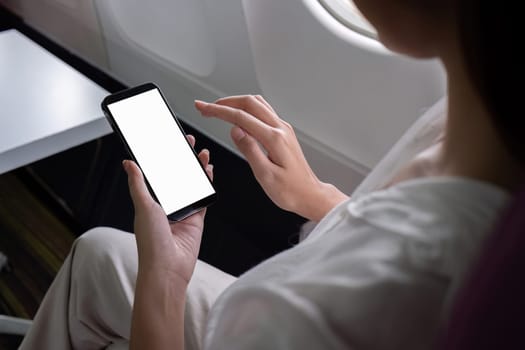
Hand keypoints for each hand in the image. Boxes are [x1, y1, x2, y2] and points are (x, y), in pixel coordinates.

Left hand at [123, 135, 212, 283]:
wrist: (168, 268)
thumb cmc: (151, 242)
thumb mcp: (143, 206)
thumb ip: (138, 184)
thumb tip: (128, 164)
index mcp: (151, 201)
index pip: (159, 174)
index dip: (164, 158)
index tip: (169, 143)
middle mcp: (167, 206)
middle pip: (177, 176)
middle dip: (183, 159)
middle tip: (188, 142)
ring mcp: (183, 212)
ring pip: (192, 184)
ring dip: (197, 169)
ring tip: (201, 154)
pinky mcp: (197, 219)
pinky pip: (204, 198)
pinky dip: (207, 185)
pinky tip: (208, 173)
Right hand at [195, 95, 347, 220]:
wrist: (310, 195)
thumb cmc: (290, 191)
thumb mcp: (265, 175)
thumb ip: (249, 150)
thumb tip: (235, 131)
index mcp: (274, 139)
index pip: (241, 117)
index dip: (218, 111)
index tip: (203, 108)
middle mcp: (281, 129)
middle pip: (249, 103)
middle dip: (225, 102)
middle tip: (207, 107)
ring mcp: (283, 129)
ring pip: (258, 104)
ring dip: (236, 103)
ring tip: (219, 109)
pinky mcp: (284, 133)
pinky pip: (264, 112)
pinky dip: (247, 109)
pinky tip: (239, 116)